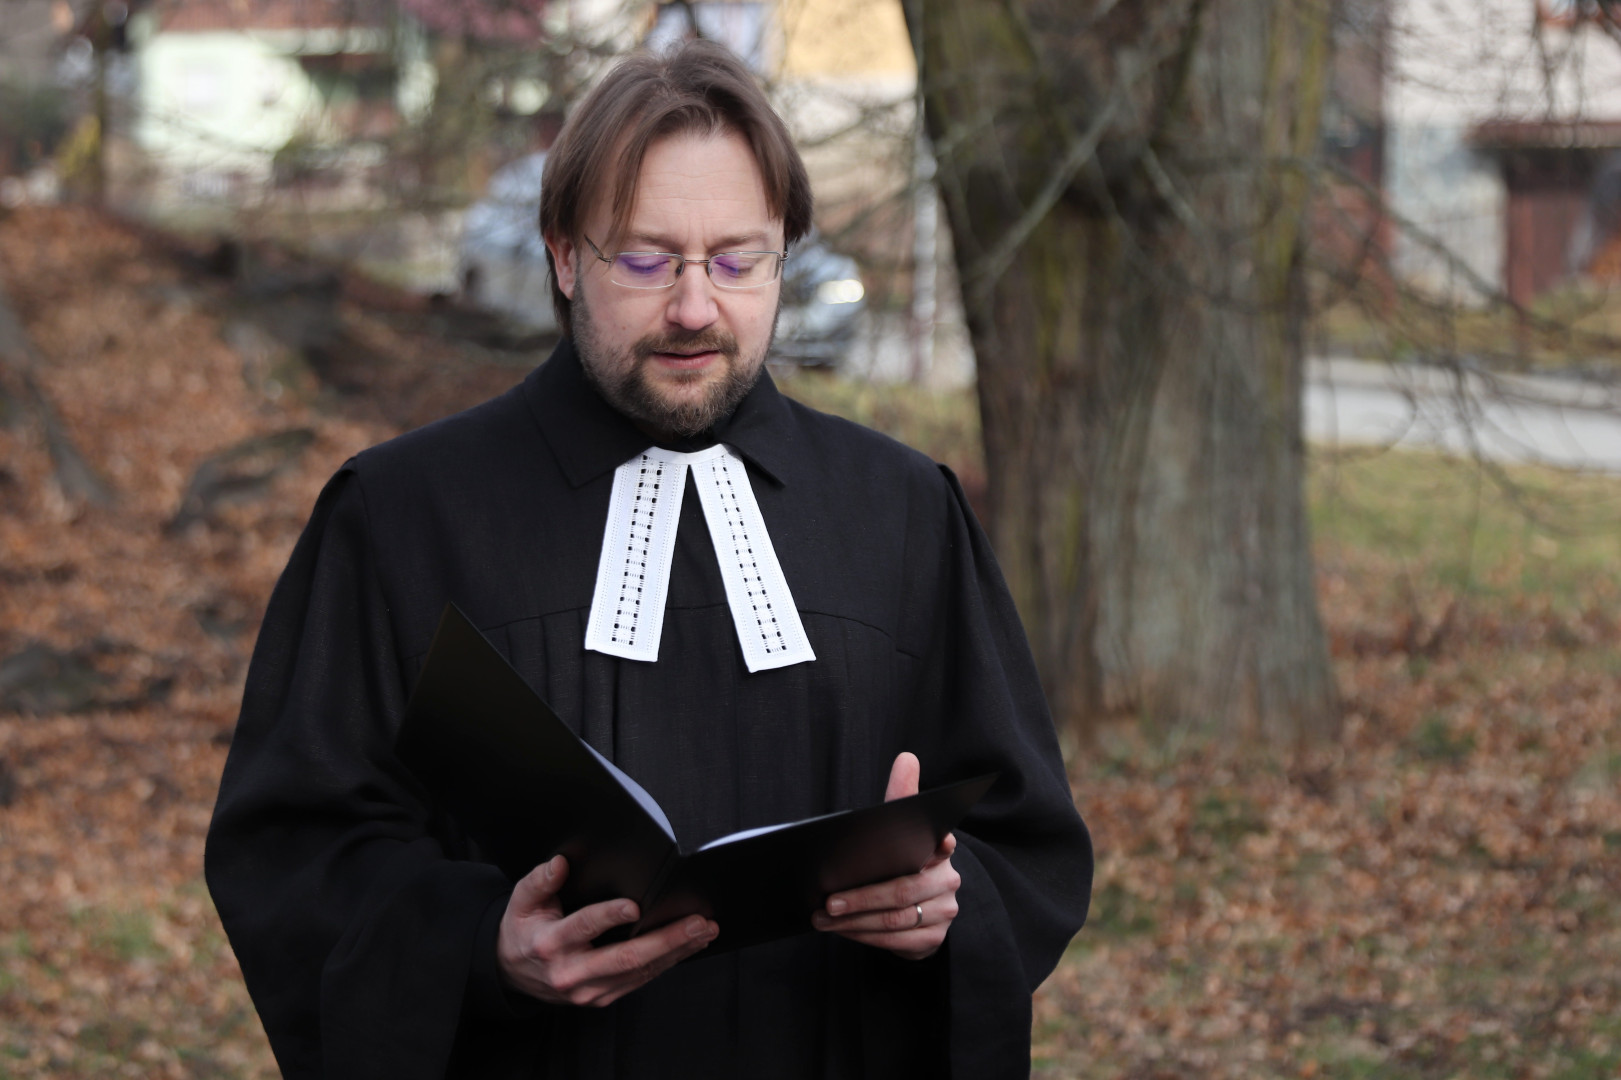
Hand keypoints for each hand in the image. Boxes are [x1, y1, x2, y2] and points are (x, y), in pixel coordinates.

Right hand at [497, 854, 718, 1006]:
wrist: (512, 973)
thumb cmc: (523, 930)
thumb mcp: (521, 901)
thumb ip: (540, 881)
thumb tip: (560, 863)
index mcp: (550, 944)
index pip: (584, 927)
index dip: (609, 916)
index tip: (636, 906)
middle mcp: (572, 973)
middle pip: (625, 957)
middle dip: (667, 939)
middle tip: (698, 922)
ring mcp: (589, 991)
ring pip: (640, 972)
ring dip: (677, 951)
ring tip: (704, 931)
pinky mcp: (602, 998)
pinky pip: (639, 980)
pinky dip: (667, 963)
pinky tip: (687, 947)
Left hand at [811, 752, 960, 959]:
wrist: (915, 908)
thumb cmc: (898, 860)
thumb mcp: (897, 829)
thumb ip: (900, 798)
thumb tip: (907, 758)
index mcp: (941, 849)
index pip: (941, 843)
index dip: (938, 844)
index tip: (934, 844)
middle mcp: (948, 880)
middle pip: (903, 890)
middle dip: (861, 897)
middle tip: (827, 901)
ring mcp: (944, 912)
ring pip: (896, 920)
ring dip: (855, 921)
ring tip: (823, 918)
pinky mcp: (934, 939)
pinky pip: (897, 943)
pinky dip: (865, 937)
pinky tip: (842, 931)